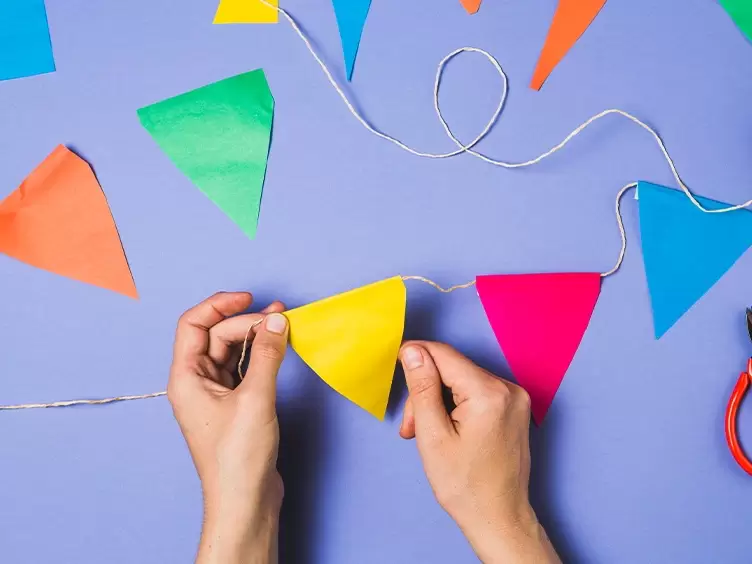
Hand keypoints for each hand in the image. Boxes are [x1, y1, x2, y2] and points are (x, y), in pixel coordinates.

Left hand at [168, 292, 288, 563]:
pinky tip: (279, 349)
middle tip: (278, 319)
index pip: (194, 325)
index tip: (249, 298)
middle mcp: (196, 383)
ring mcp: (216, 394)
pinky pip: (245, 367)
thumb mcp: (255, 398)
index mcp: (186, 378)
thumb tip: (277, 319)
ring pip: (233, 350)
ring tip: (283, 325)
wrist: (245, 499)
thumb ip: (267, 354)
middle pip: (218, 335)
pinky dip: (261, 355)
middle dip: (247, 322)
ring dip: (255, 336)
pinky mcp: (235, 404)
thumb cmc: (238, 457)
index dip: (220, 305)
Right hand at [399, 342, 559, 563]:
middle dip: (425, 393)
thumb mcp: (433, 435)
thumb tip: (413, 350)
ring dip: (438, 401)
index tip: (396, 373)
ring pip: (462, 381)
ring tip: (426, 434)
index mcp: (489, 393)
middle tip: (411, 428)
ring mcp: (515, 398)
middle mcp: (508, 388)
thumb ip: (422, 388)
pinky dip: (456, 406)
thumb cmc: (465, 486)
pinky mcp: (514, 407)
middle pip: (451, 370)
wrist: (499, 519)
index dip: (415, 358)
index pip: (443, 354)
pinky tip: (447, 430)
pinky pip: (476, 392)